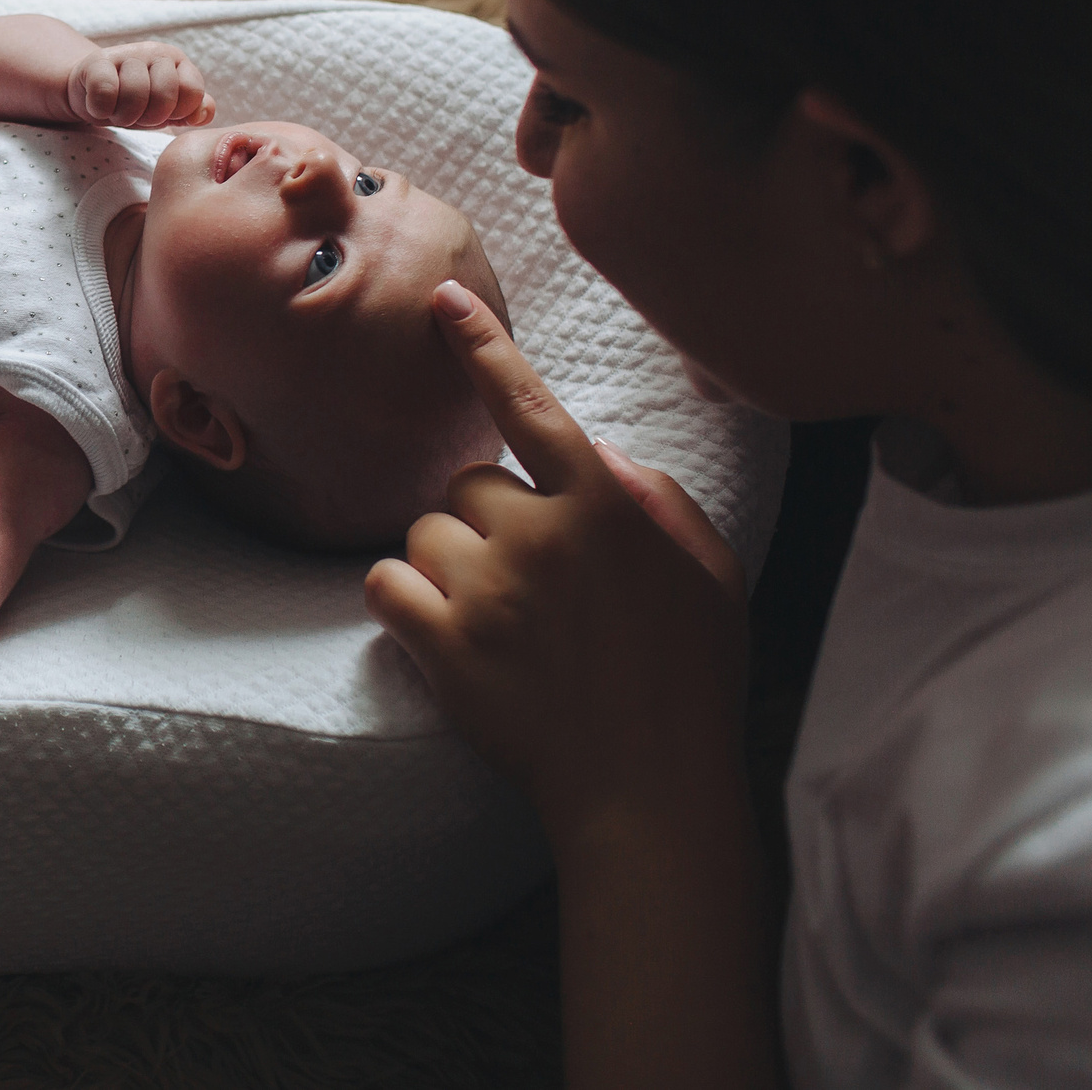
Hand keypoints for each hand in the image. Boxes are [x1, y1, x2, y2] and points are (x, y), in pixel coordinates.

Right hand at [67, 42, 215, 128]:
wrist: (89, 92)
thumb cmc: (133, 102)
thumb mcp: (168, 110)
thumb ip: (192, 110)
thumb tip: (204, 113)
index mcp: (178, 62)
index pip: (193, 92)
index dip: (177, 112)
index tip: (162, 113)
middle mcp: (155, 52)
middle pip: (164, 96)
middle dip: (149, 117)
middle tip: (136, 114)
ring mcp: (126, 53)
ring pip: (134, 96)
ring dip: (124, 116)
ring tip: (117, 111)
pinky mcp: (96, 61)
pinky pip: (105, 92)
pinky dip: (101, 109)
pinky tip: (99, 106)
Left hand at [362, 280, 747, 832]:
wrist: (647, 790)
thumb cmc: (689, 680)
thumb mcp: (709, 574)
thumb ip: (654, 497)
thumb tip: (592, 449)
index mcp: (606, 508)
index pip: (532, 406)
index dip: (484, 348)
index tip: (441, 301)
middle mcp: (541, 534)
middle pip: (466, 483)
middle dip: (484, 522)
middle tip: (527, 586)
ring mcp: (488, 588)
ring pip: (423, 532)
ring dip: (445, 566)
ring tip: (498, 623)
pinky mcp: (443, 643)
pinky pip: (382, 583)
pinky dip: (398, 602)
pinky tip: (441, 634)